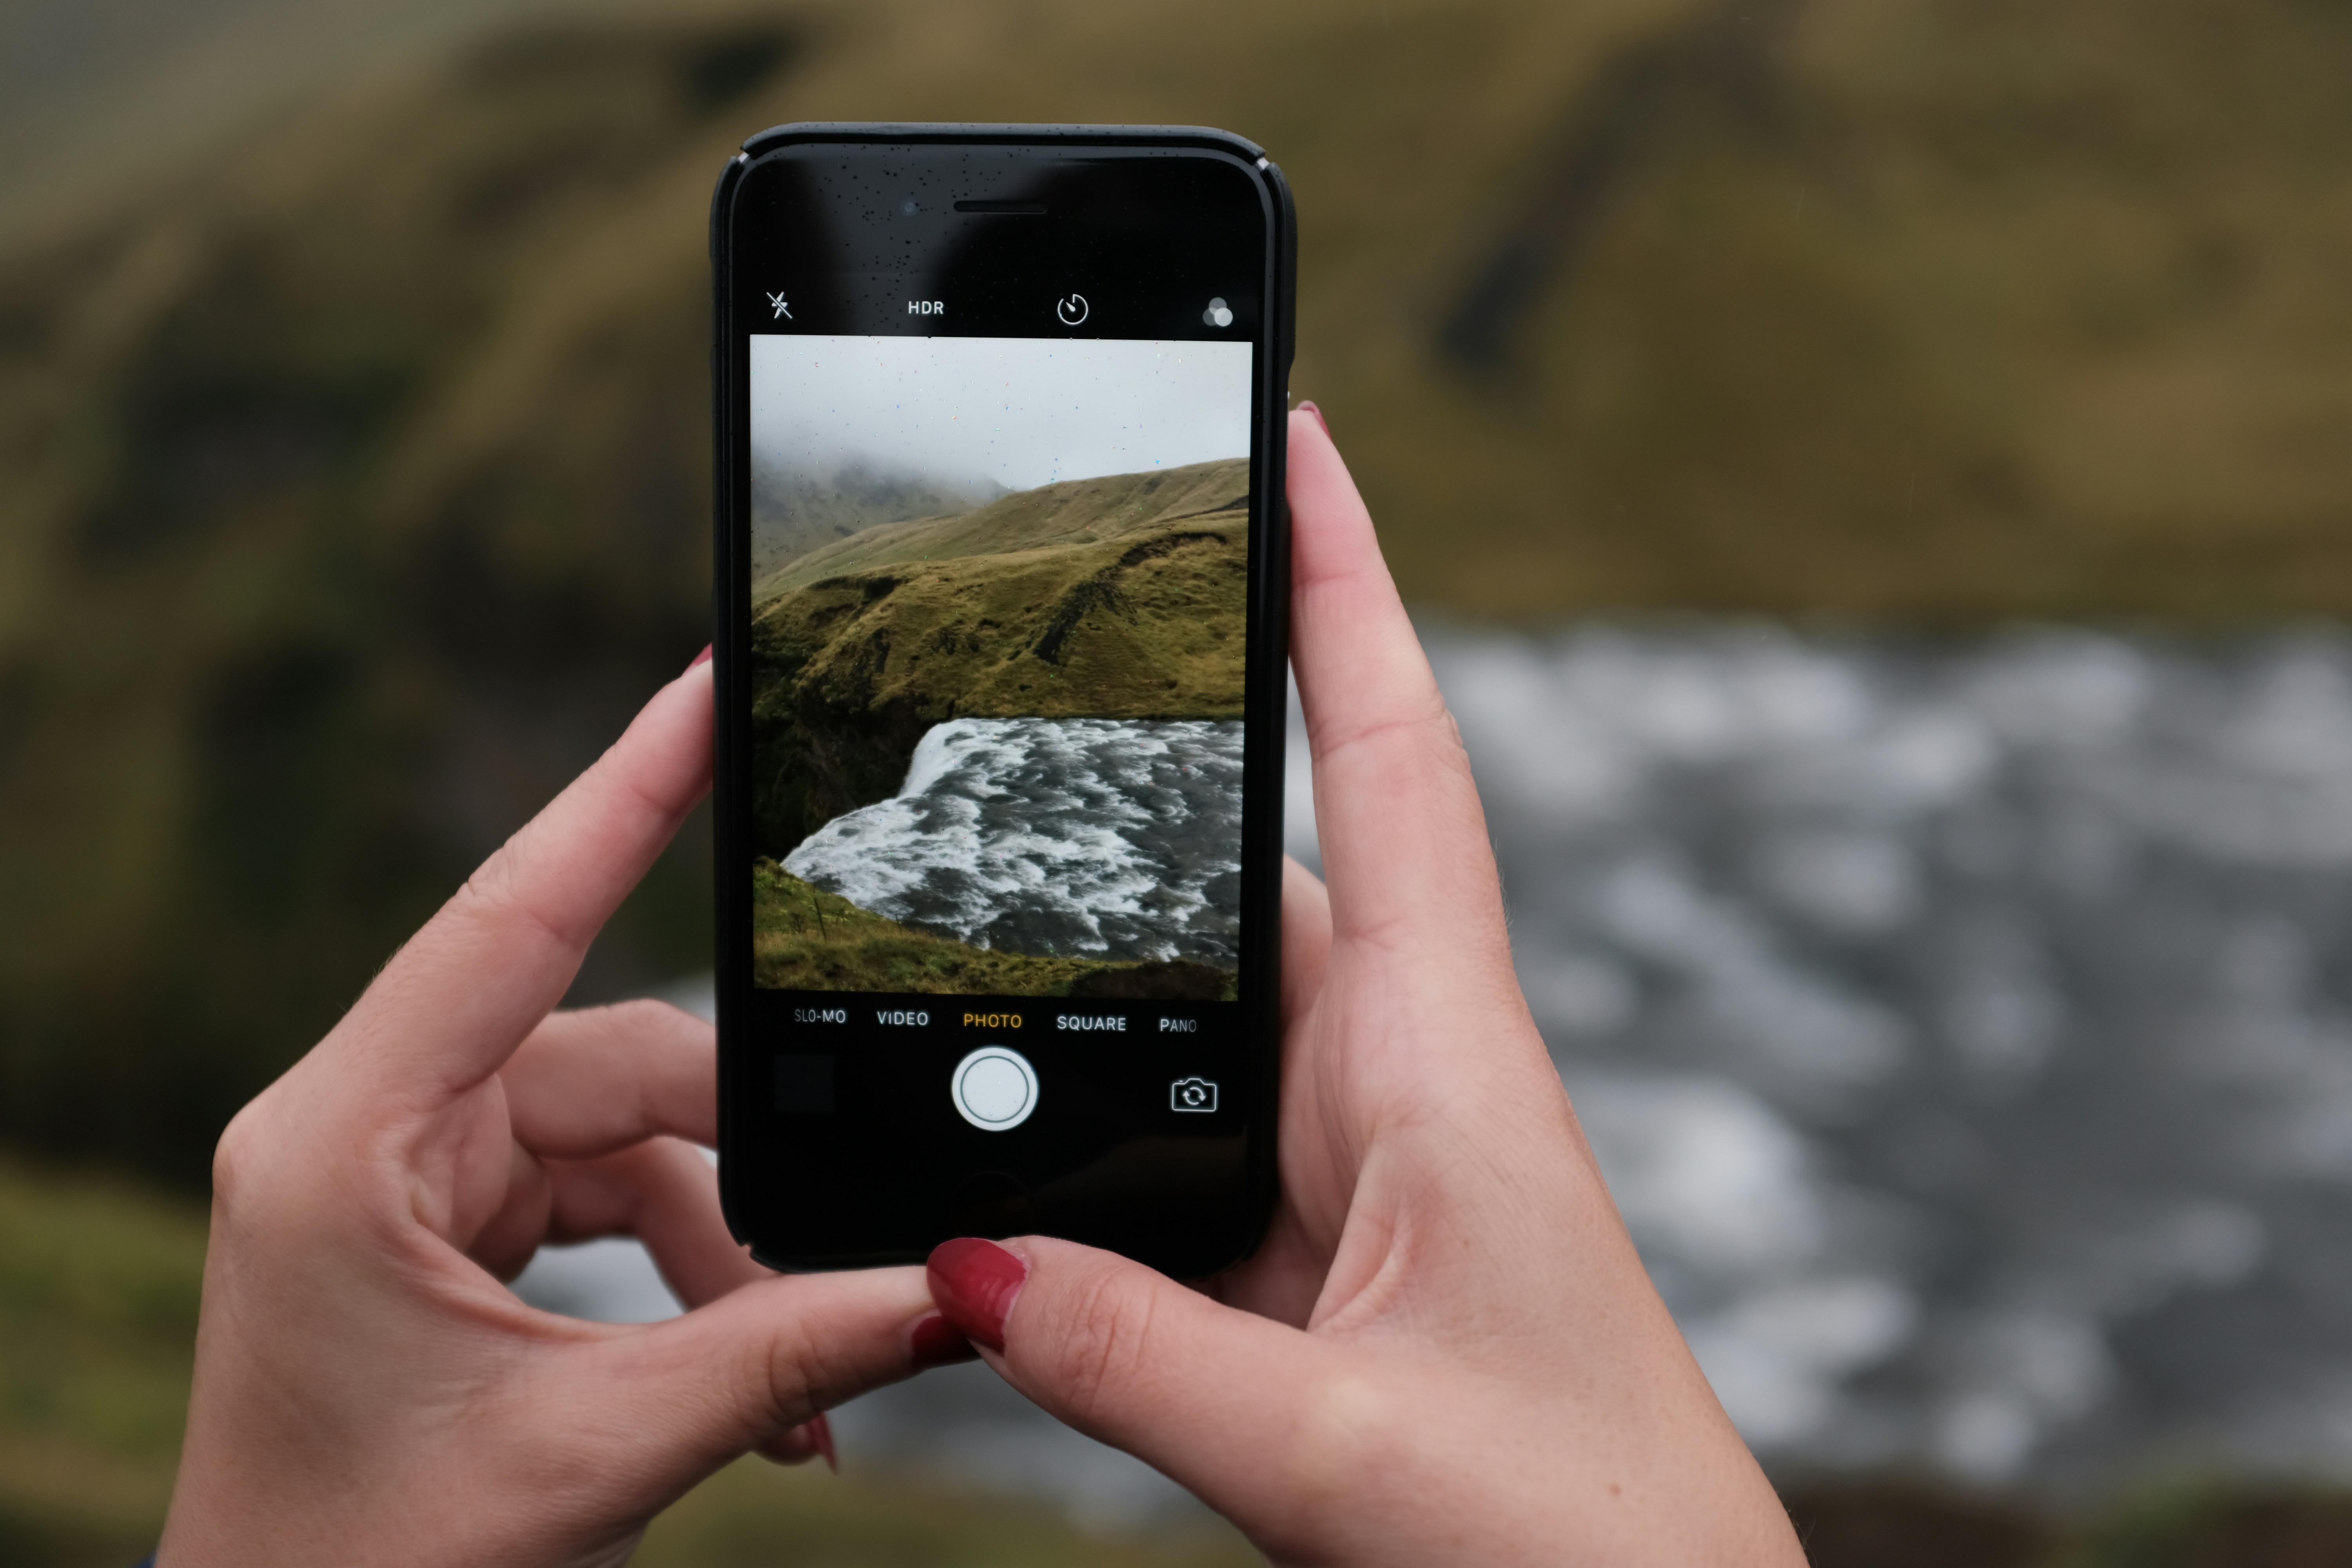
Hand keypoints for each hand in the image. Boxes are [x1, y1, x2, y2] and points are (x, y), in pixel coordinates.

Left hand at [157, 656, 954, 1567]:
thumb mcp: (593, 1452)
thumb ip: (783, 1352)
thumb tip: (953, 1287)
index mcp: (341, 1144)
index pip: (509, 917)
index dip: (622, 790)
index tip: (709, 681)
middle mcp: (362, 1131)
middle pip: (610, 1063)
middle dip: (748, 1153)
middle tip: (866, 1223)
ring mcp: (402, 1177)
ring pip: (623, 1139)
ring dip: (727, 1245)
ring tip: (799, 1370)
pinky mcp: (442, 1227)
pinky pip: (603, 1200)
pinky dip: (689, 1275)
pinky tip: (755, 1382)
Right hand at [922, 407, 1805, 1564]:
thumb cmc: (1579, 1535)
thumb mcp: (1349, 1452)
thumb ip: (1145, 1366)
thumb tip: (967, 1274)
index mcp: (1444, 1064)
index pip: (1390, 768)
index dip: (1346, 594)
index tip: (1296, 442)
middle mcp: (1396, 1080)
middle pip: (1257, 867)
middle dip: (1151, 759)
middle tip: (1019, 646)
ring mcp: (1349, 1156)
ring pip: (1196, 1005)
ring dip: (1098, 970)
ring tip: (952, 915)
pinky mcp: (1309, 1241)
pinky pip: (1174, 1127)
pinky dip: (1087, 1113)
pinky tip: (1004, 1146)